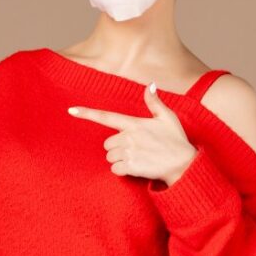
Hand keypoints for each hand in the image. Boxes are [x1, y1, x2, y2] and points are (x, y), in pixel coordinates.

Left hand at [67, 82, 197, 186]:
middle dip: (116, 147)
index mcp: (134, 123)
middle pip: (107, 143)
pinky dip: (122, 171)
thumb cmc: (176, 140)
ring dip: (119, 159)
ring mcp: (130, 153)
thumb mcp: (168, 117)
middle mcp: (129, 137)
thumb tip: (150, 84)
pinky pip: (115, 170)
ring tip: (138, 157)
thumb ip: (155, 102)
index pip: (106, 117)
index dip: (87, 113)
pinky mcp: (132, 167)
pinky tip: (136, 167)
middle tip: (135, 148)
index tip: (71, 110)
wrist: (183, 164)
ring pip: (110, 157)